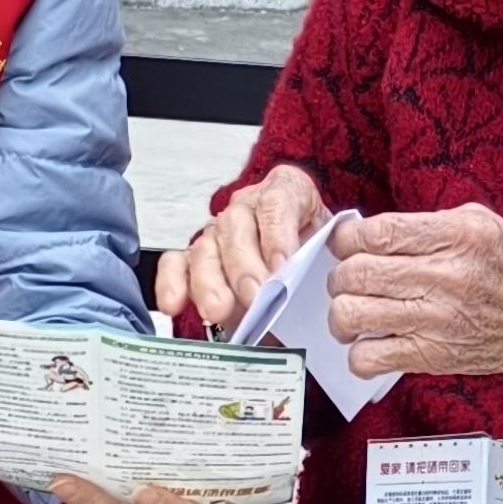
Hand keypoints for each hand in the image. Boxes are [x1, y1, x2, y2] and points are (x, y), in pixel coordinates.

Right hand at [160, 162, 331, 333]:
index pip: (278, 202)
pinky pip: (176, 263)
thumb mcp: (329, 251)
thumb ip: (319, 263)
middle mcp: (247, 208)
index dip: (277, 234)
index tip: (282, 266)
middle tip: (254, 295)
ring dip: (210, 281)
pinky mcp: (195, 259)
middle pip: (236, 226)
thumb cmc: (316, 255)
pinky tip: (175, 304)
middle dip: (244, 265)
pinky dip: (172, 283)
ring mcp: (218, 232)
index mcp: (287, 193)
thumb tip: (309, 293)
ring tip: (218, 310)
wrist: (306, 267)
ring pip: (205, 247)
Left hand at [324, 204, 502, 393]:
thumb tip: (377, 232)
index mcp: (458, 235)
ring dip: (342, 314)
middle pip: (356, 272)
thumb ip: (431, 225)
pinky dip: (358, 353)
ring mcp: (438, 319)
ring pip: (353, 314)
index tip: (348, 245)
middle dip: (341, 275)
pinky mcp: (434, 356)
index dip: (348, 239)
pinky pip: (370, 358)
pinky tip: (372, 343)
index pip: (377, 232)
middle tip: (351, 279)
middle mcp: (446, 276)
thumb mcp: (485, 224)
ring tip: (354, 312)